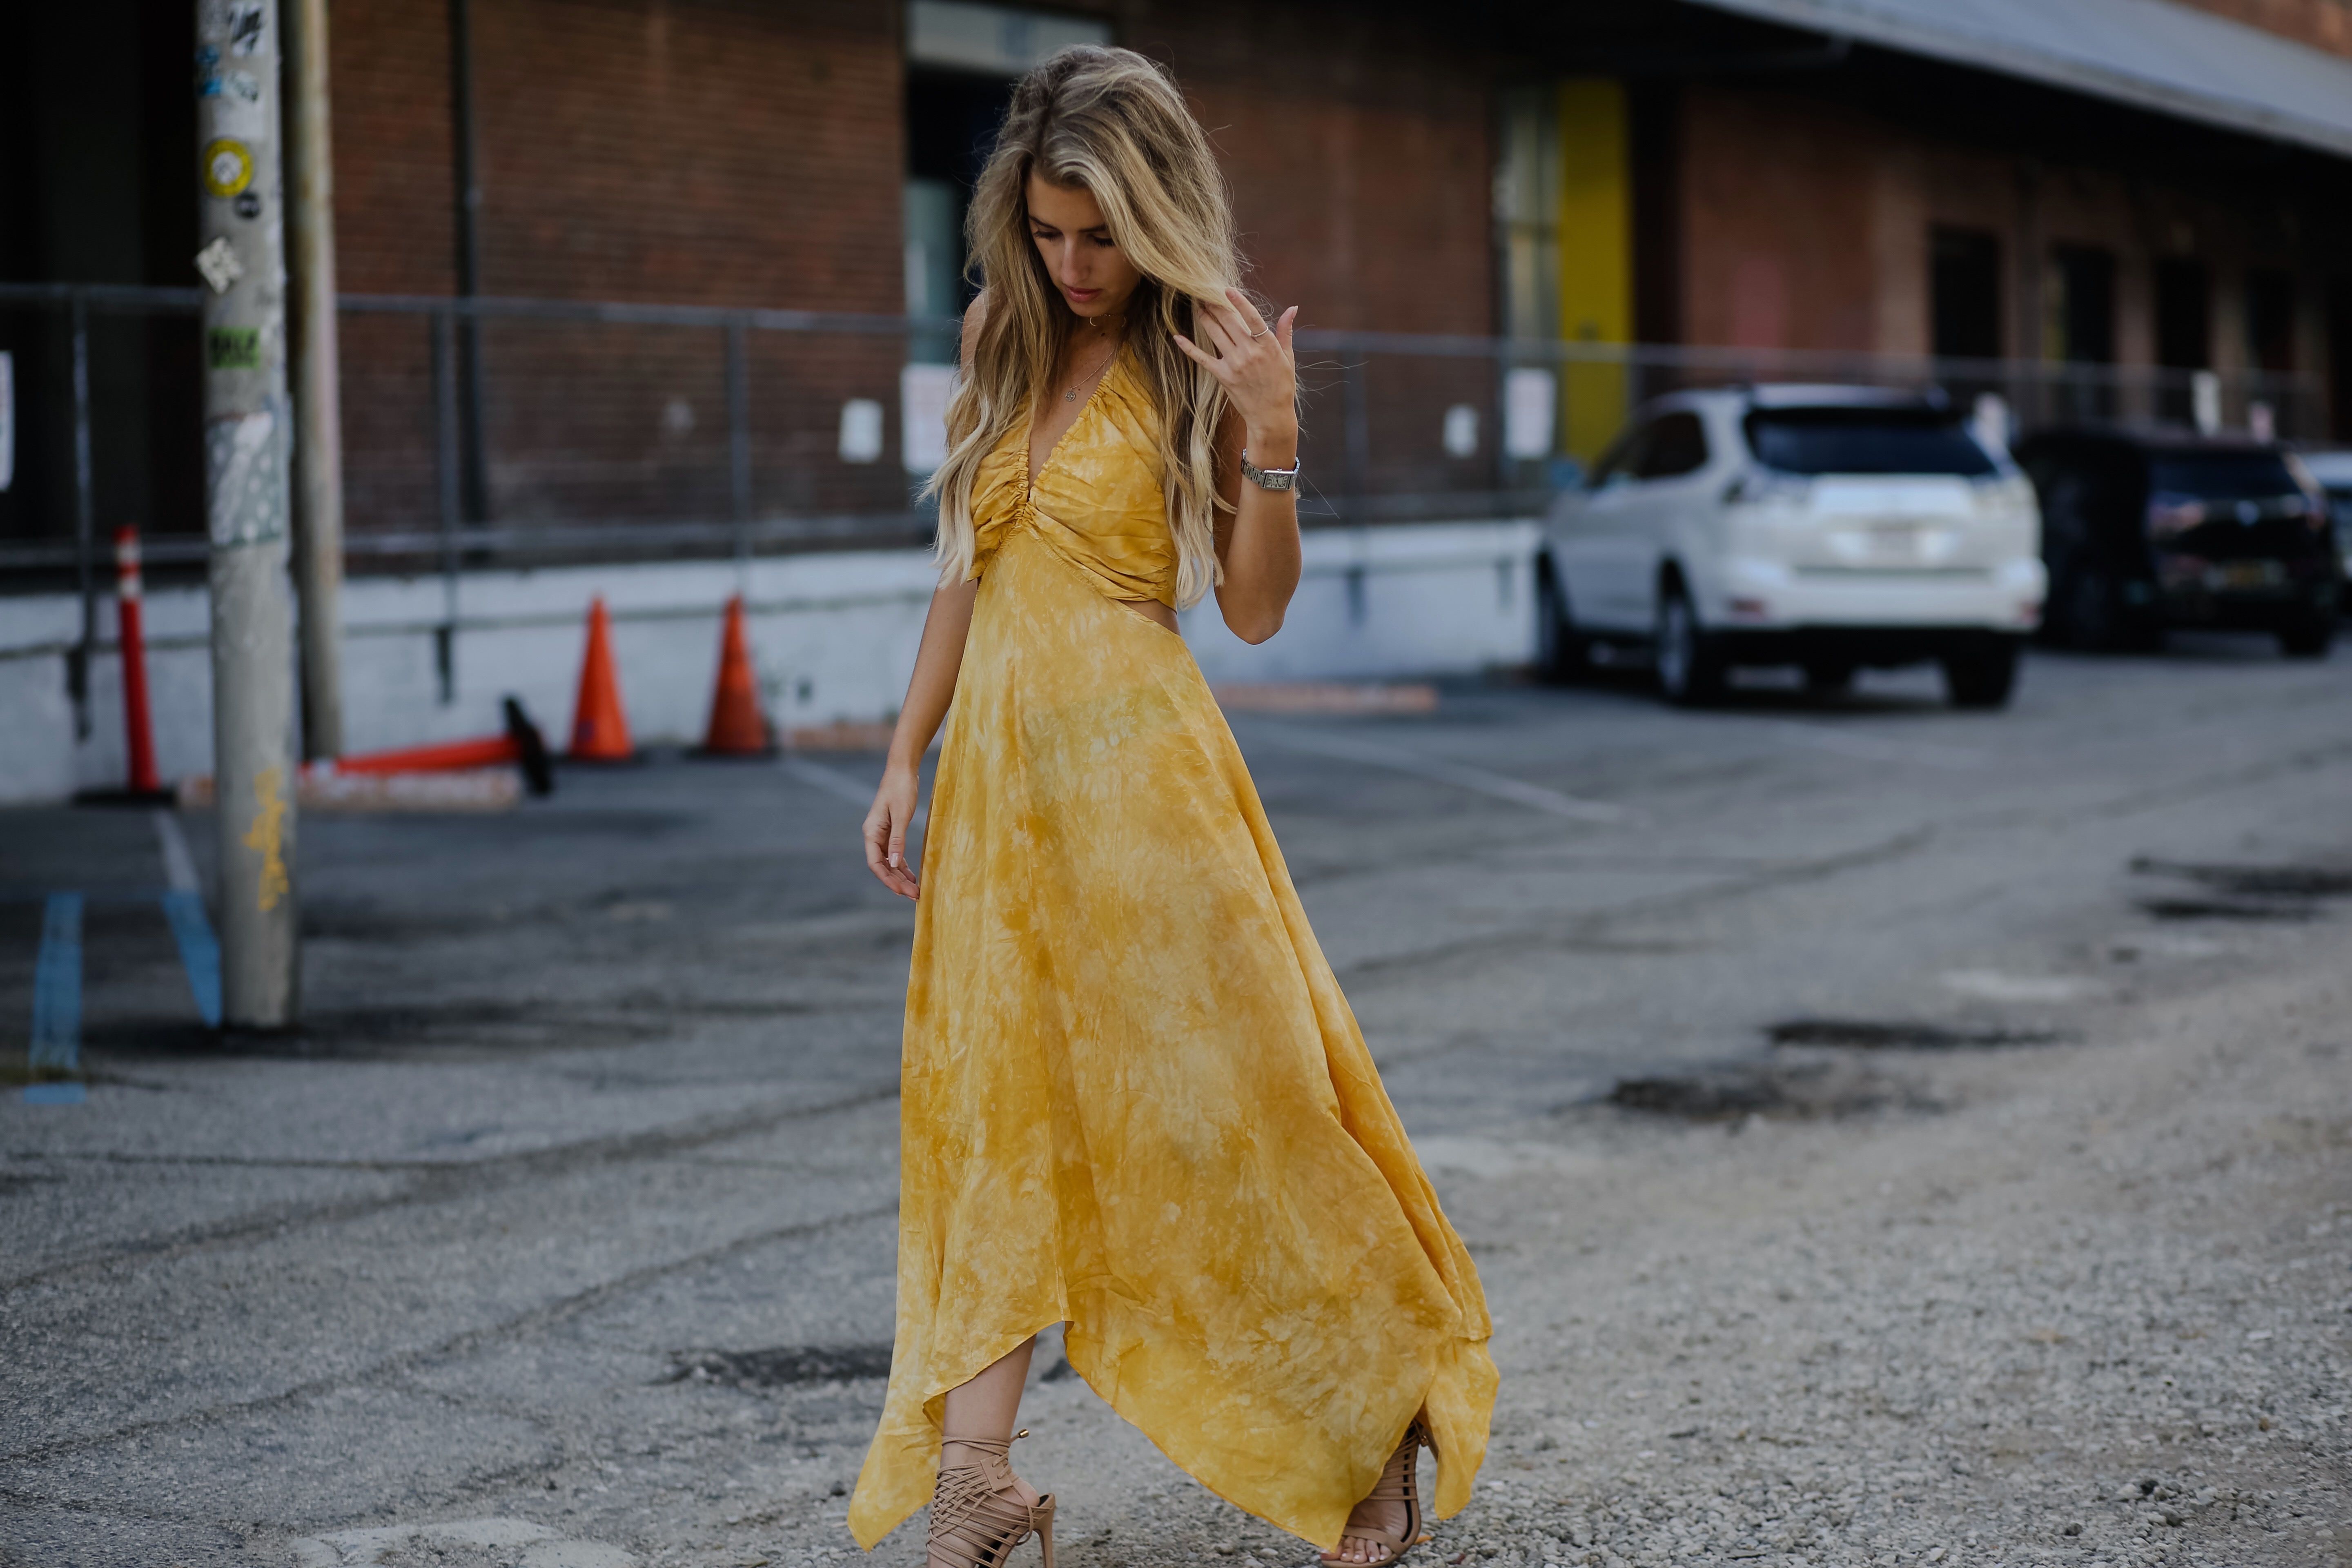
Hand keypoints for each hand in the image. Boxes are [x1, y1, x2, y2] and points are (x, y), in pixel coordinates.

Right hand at [863, 764, 920, 899]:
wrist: (903, 770)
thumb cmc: (901, 789)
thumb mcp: (901, 815)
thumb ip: (897, 840)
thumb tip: (894, 864)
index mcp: (871, 832)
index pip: (876, 863)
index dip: (888, 880)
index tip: (902, 892)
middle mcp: (874, 836)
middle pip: (883, 866)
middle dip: (897, 882)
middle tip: (915, 896)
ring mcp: (882, 834)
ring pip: (890, 862)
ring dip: (902, 877)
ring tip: (916, 891)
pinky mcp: (891, 831)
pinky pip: (895, 854)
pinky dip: (904, 866)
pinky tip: (913, 876)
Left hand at [1173, 290, 1297, 453]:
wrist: (1271, 416)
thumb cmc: (1282, 386)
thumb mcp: (1288, 357)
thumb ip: (1285, 331)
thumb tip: (1292, 308)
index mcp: (1267, 346)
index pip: (1252, 318)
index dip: (1239, 303)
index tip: (1227, 290)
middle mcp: (1250, 353)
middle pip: (1229, 322)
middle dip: (1216, 306)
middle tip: (1205, 293)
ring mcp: (1235, 364)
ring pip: (1215, 334)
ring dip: (1204, 318)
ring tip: (1198, 306)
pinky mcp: (1223, 377)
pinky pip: (1203, 358)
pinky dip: (1189, 347)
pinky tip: (1178, 337)